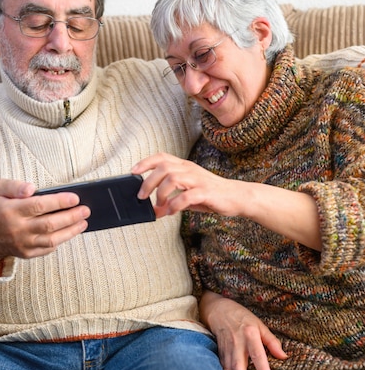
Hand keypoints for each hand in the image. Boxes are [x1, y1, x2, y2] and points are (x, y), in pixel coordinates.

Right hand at [0, 179, 89, 259]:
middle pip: (49, 224)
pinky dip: (61, 240)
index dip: (59, 202)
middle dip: (71, 217)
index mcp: (11, 211)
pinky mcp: (27, 254)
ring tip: (83, 222)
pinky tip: (71, 231)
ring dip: (71, 231)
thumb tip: (31, 188)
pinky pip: (48, 249)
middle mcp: (18, 229)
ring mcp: (23, 244)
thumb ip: (15, 185)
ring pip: (52, 239)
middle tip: (86, 210)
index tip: (75, 198)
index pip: (38, 206)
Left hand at [133, 153, 321, 249]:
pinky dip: (175, 204)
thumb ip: (170, 202)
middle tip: (141, 196)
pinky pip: (186, 196)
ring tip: (159, 205)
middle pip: (163, 167)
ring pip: (172, 178)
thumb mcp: (187, 198)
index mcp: (184, 166)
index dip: (145, 162)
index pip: (161, 157)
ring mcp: (198, 179)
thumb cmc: (211, 196)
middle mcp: (190, 169)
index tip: (132, 172)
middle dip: (148, 182)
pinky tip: (172, 212)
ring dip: (161, 193)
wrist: (237, 198)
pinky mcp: (206, 192)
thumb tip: (154, 212)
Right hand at [200, 291, 286, 369]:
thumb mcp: (260, 325)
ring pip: (228, 368)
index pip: (257, 353)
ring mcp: (227, 348)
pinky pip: (222, 367)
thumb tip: (284, 356)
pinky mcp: (220, 351)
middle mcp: (237, 342)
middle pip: (238, 364)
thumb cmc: (243, 318)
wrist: (218, 310)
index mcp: (250, 334)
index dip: (262, 368)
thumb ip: (272, 342)